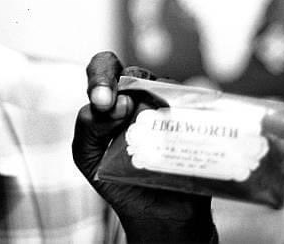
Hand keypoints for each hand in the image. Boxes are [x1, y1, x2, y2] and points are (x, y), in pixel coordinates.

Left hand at [72, 52, 215, 242]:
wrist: (158, 214)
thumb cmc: (119, 179)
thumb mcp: (88, 155)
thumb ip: (88, 127)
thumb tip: (112, 105)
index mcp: (113, 98)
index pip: (105, 67)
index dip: (101, 75)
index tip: (102, 101)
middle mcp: (142, 96)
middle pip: (136, 75)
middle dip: (125, 89)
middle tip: (120, 111)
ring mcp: (171, 107)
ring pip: (166, 89)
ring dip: (155, 105)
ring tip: (152, 133)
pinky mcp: (196, 121)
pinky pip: (195, 108)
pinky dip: (186, 117)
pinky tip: (180, 135)